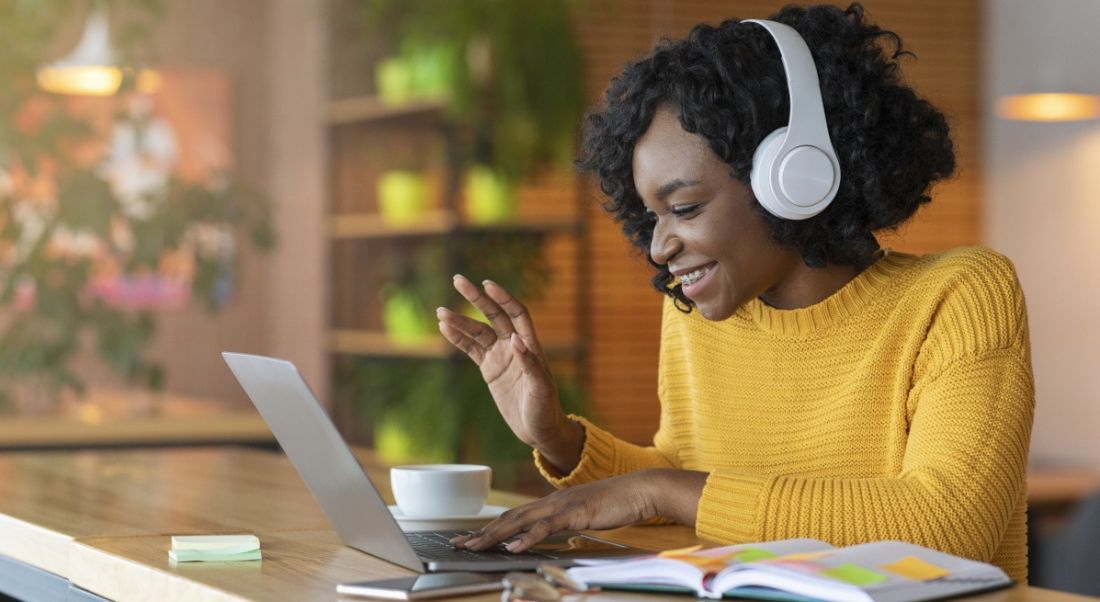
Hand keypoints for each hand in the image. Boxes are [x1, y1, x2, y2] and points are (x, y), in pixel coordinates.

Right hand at [437, 275, 582, 472]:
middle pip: (493, 315)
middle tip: (458, 280)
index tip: (487, 284)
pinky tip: (444, 328)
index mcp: (530, 345)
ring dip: (460, 320)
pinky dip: (458, 338)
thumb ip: (529, 364)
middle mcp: (514, 346)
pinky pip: (471, 349)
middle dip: (476, 298)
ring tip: (440, 311)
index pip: (516, 313)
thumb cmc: (545, 409)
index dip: (503, 298)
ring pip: (477, 332)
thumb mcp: (541, 389)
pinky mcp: (489, 369)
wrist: (538, 430)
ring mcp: (500, 356)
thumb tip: (515, 339)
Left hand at [451, 469, 707, 552]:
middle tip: (457, 544)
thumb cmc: (616, 504)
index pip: (513, 516)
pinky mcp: (575, 513)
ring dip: (494, 535)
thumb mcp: (583, 517)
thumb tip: (550, 537)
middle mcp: (550, 501)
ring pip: (520, 522)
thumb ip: (564, 525)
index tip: (469, 538)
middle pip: (508, 518)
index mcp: (551, 503)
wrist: (640, 490)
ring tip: (474, 547)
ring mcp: (561, 506)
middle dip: (481, 532)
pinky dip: (528, 537)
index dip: (489, 528)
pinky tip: (514, 547)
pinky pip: (547, 527)